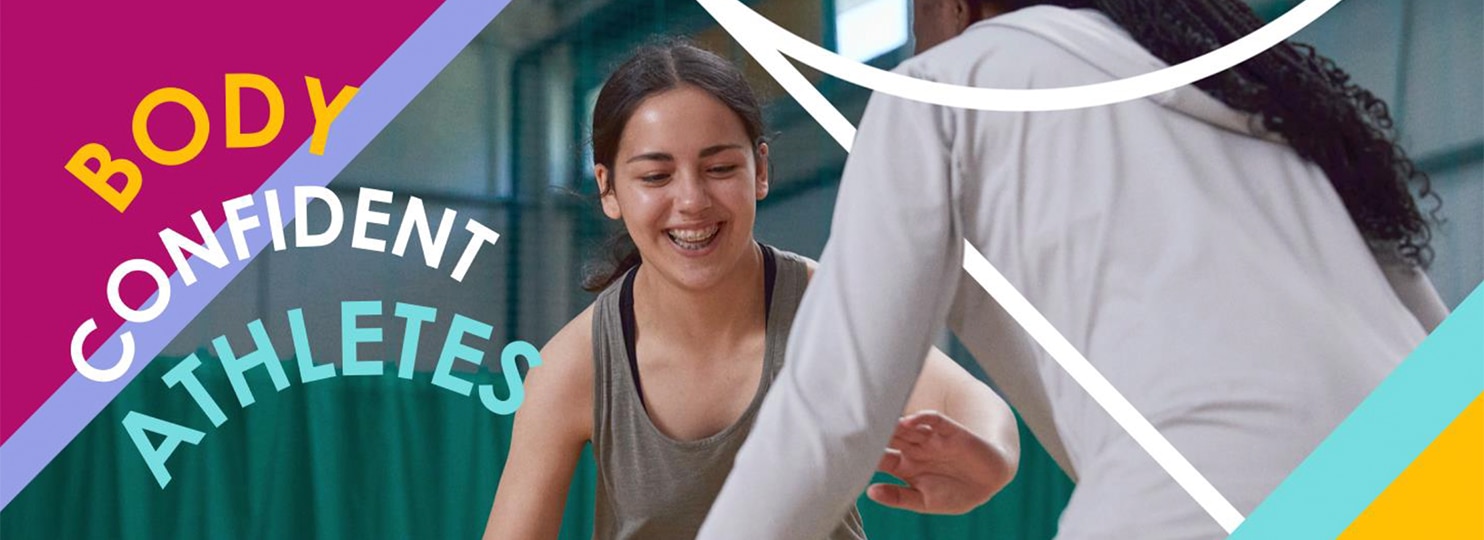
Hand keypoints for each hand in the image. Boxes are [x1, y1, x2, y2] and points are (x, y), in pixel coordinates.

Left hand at [867, 410, 1010, 513]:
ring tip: (881, 423)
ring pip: (908, 428)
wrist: (990, 484)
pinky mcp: (950, 431)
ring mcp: (931, 438)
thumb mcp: (925, 502)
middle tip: (858, 430)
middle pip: (891, 439)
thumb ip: (898, 497)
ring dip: (895, 425)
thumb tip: (870, 492)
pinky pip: (934, 420)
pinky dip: (922, 418)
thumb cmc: (955, 494)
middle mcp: (915, 449)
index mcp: (905, 466)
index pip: (881, 458)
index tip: (848, 454)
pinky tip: (910, 421)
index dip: (867, 456)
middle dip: (877, 435)